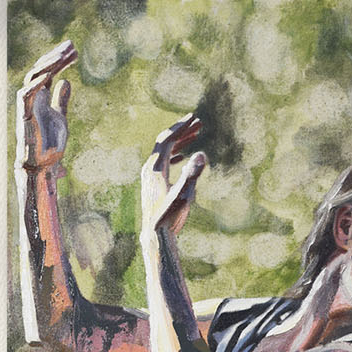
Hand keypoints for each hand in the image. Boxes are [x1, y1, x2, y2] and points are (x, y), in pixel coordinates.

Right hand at [17, 40, 77, 171]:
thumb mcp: (60, 117)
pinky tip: (50, 74)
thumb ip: (60, 99)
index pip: (48, 71)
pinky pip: (26, 94)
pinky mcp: (24, 116)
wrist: (41, 166)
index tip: (75, 51)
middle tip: (72, 46)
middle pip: (41, 69)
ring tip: (64, 55)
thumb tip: (65, 81)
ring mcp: (27, 105)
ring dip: (49, 65)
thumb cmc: (49, 145)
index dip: (60, 60)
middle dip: (56, 56)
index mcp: (40, 96)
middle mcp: (32, 97)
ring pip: (33, 77)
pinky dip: (36, 84)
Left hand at [140, 114, 206, 237]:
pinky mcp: (153, 183)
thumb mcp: (184, 195)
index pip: (168, 139)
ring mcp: (150, 175)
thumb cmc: (169, 216)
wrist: (155, 234)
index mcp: (156, 167)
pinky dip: (175, 154)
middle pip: (165, 141)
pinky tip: (184, 156)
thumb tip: (201, 154)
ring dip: (180, 141)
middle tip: (198, 122)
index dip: (182, 127)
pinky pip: (164, 161)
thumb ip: (192, 174)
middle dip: (182, 130)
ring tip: (195, 134)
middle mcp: (150, 168)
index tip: (195, 117)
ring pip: (165, 151)